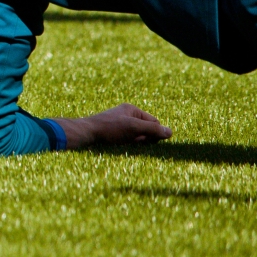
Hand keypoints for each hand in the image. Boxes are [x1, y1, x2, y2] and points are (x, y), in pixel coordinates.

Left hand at [54, 103, 171, 149]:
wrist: (85, 133)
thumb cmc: (109, 128)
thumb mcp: (133, 127)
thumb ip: (152, 129)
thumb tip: (170, 132)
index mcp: (131, 109)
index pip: (154, 122)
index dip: (155, 133)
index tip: (148, 140)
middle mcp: (126, 115)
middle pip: (147, 130)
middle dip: (145, 139)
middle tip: (135, 142)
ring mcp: (120, 124)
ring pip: (138, 137)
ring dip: (137, 143)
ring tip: (127, 144)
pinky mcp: (114, 134)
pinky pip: (129, 141)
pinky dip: (129, 145)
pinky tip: (122, 147)